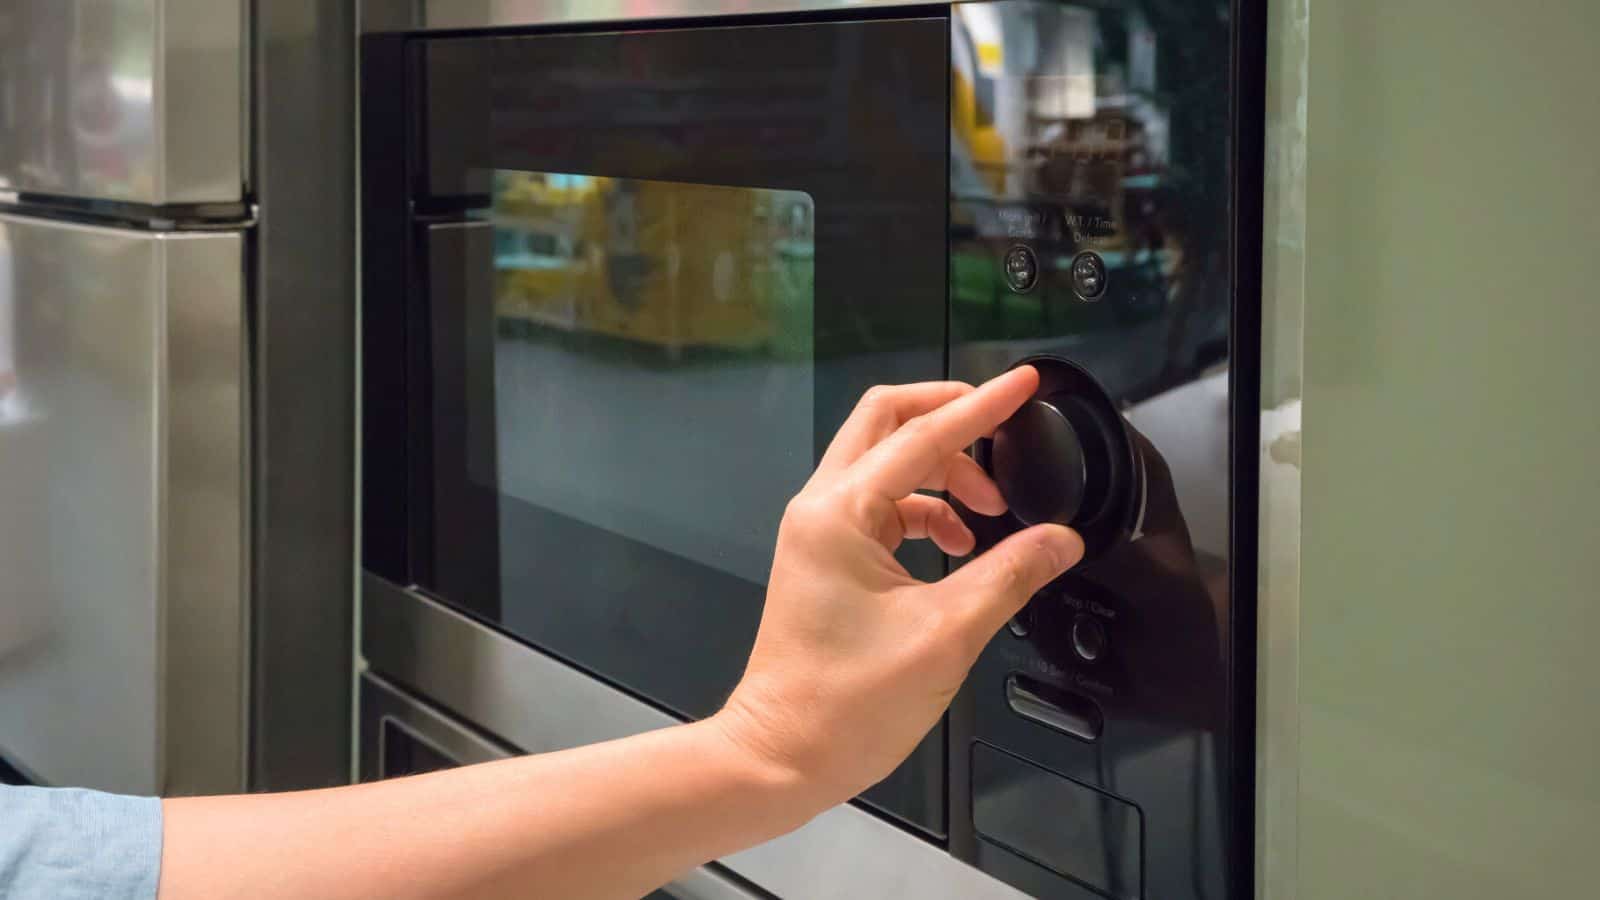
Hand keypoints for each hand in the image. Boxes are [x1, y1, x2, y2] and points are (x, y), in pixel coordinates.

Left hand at [712, 366, 1084, 814]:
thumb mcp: (946, 635)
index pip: (923, 435)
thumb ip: (1008, 575)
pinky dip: (925, 511)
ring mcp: (819, 533)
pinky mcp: (826, 559)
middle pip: (886, 422)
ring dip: (942, 472)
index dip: (982, 406)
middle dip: (949, 416)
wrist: (781, 755)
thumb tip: (1059, 540)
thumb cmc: (843, 706)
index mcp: (840, 514)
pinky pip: (882, 506)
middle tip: (1002, 424)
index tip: (1024, 384)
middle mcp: (821, 510)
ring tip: (991, 512)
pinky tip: (960, 545)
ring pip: (884, 464)